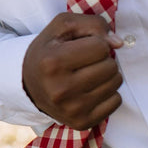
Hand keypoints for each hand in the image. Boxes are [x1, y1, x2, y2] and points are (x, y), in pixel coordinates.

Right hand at [23, 12, 123, 129]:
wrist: (28, 84)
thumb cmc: (49, 51)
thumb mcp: (63, 27)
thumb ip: (93, 24)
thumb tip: (119, 43)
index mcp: (53, 62)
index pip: (101, 47)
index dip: (95, 43)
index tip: (81, 48)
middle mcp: (60, 89)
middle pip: (111, 67)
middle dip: (103, 59)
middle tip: (86, 62)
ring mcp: (71, 109)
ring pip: (115, 84)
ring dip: (107, 75)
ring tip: (89, 74)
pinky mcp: (81, 122)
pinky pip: (116, 102)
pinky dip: (108, 94)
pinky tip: (91, 90)